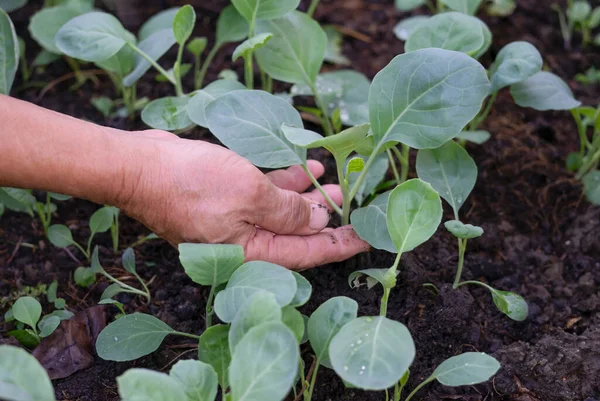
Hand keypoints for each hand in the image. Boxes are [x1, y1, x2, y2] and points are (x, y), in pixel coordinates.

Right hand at [116, 130, 368, 269]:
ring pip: (281, 213)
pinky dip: (283, 184)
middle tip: (354, 203)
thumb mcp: (249, 195)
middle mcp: (244, 244)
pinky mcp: (225, 199)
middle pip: (295, 236)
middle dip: (325, 219)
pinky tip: (304, 167)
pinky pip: (262, 196)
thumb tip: (315, 221)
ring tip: (333, 180)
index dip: (339, 244)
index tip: (367, 237)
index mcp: (250, 254)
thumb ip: (287, 211)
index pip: (306, 254)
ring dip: (307, 197)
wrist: (139, 167)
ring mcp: (233, 222)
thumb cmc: (190, 184)